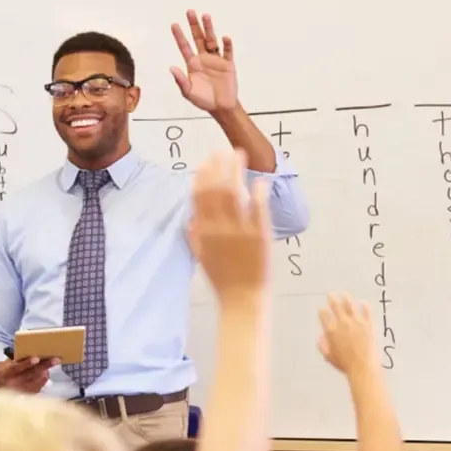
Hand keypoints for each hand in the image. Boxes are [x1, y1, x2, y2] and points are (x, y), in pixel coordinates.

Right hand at [0, 356, 57, 393]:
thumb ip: (17, 360)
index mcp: (6, 373)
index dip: (27, 363)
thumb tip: (34, 355)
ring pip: (37, 380)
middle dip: (44, 366)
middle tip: (55, 359)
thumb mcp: (4, 364)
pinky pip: (39, 387)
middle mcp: (13, 384)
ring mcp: (20, 392)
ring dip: (46, 371)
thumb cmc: (2, 372)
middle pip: (31, 374)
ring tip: (52, 363)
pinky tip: (45, 373)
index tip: (37, 358)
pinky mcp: (26, 396)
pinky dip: (43, 379)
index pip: (17, 368)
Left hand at [170, 10, 238, 114]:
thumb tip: (171, 68)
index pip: (184, 46)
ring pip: (212, 40)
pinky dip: (227, 45)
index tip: (174, 24)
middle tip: (190, 11)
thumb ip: (180, 81)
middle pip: (198, 38)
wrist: (221, 107)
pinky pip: (227, 52)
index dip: (179, 36)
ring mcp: (216, 60)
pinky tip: (225, 38)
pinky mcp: (228, 64)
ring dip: (209, 29)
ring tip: (205, 16)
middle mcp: (204, 58)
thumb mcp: (188, 93)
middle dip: (194, 25)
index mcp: (193, 64)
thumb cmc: (204, 100)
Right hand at [190, 149, 270, 299]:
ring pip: (235, 194)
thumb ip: (195, 237)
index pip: (199, 198)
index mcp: (204, 233)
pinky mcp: (259, 236)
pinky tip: (258, 180)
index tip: (205, 161)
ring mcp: (239, 231)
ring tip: (240, 155)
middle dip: (218, 167)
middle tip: (222, 150)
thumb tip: (191, 218)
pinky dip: (257, 193)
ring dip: (235, 172)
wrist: (241, 300)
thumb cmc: (222, 280)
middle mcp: (219, 229)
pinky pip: (258, 210)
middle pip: (216, 191)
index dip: (202, 177)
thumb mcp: (202, 258)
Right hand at [316, 294, 374, 376]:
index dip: (322, 311)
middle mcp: (343, 323)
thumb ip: (323, 345)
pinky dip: (365, 305)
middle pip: (336, 307)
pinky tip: (363, 302)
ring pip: (350, 305)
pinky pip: (367, 311)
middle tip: (331, 294)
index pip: (324, 316)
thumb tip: (320, 337)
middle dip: (332, 299)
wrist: (363, 367)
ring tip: (345, 294)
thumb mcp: (329, 356)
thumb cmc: (344, 364)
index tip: (321, 309)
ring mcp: (357, 322)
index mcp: (331, 331)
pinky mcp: (369, 324)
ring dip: (346, 298)